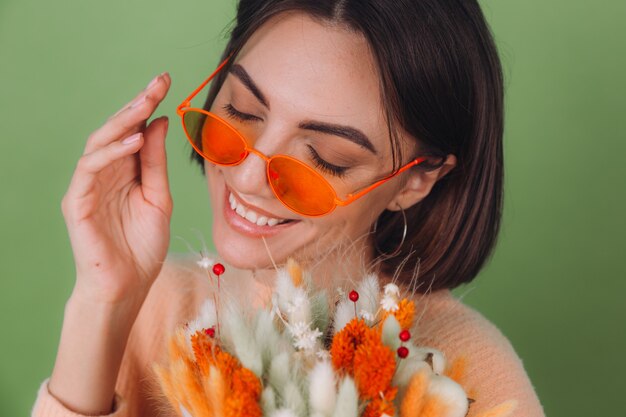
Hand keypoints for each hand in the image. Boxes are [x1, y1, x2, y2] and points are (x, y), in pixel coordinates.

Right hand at [61, 73, 172, 305]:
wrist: (128, 286)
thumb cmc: (143, 246)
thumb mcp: (159, 199)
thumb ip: (156, 163)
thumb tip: (159, 122)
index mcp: (124, 172)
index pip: (134, 131)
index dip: (148, 106)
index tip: (168, 81)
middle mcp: (104, 174)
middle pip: (117, 130)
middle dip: (138, 103)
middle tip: (159, 82)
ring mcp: (88, 187)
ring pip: (100, 143)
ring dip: (124, 121)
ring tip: (147, 103)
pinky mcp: (77, 202)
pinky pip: (90, 169)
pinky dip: (112, 152)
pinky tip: (135, 140)